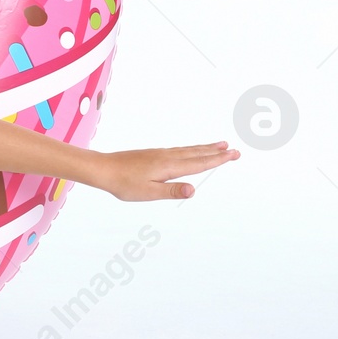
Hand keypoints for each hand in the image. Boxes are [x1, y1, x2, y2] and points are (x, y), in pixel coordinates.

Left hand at [91, 141, 238, 201]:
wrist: (103, 169)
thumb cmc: (123, 183)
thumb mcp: (148, 192)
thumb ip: (172, 191)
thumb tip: (193, 190)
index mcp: (168, 166)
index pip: (198, 163)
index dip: (217, 159)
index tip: (233, 154)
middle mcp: (167, 157)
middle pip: (196, 153)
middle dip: (216, 152)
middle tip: (234, 149)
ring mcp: (160, 154)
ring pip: (188, 150)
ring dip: (205, 148)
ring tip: (219, 145)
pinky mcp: (153, 154)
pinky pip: (179, 150)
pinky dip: (191, 149)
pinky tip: (191, 151)